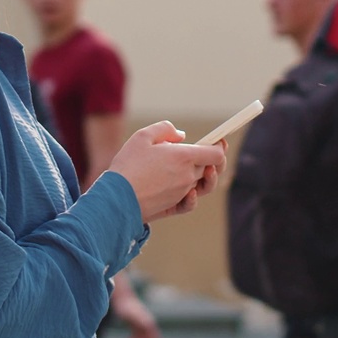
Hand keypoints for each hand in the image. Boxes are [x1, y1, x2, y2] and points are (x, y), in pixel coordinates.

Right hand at [107, 122, 225, 222]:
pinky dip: (194, 196)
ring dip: (205, 177)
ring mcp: (182, 193)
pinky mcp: (174, 207)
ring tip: (201, 170)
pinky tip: (189, 191)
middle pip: (211, 168)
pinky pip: (191, 203)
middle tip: (204, 152)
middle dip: (211, 159)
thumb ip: (164, 129)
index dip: (219, 146)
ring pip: (203, 185)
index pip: (216, 154)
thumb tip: (181, 135)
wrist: (117, 198)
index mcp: (183, 157)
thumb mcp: (142, 136)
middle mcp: (187, 176)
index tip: (217, 140)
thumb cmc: (128, 165)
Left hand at [111, 291, 161, 337]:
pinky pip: (136, 335)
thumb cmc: (125, 305)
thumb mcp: (132, 313)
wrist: (121, 297)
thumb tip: (149, 325)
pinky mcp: (134, 323)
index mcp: (147, 321)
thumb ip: (140, 319)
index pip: (154, 336)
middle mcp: (145, 322)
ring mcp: (140, 323)